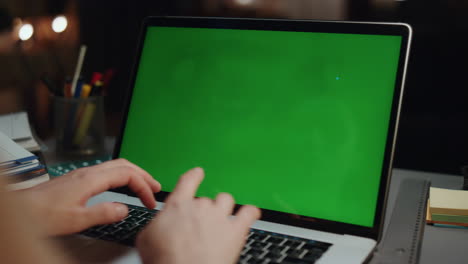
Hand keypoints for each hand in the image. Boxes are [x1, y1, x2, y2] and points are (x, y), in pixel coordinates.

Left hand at [18, 158, 160, 235]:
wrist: (21, 210)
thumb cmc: (42, 215)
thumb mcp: (75, 219)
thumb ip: (103, 213)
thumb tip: (124, 208)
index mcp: (90, 179)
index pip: (127, 175)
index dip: (143, 186)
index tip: (150, 201)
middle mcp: (88, 172)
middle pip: (124, 165)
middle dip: (143, 175)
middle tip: (155, 188)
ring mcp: (82, 174)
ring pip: (115, 166)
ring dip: (133, 174)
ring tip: (143, 185)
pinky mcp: (77, 179)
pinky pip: (107, 171)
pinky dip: (121, 177)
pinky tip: (121, 186)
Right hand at [136, 167, 260, 263]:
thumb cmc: (164, 259)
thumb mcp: (147, 239)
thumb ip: (157, 225)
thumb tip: (159, 226)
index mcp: (178, 206)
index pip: (188, 181)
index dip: (194, 176)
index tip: (198, 173)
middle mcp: (200, 206)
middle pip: (206, 199)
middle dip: (204, 211)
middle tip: (199, 228)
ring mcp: (220, 216)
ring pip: (226, 200)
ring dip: (224, 207)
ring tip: (221, 220)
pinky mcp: (236, 231)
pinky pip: (249, 213)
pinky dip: (251, 212)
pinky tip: (250, 214)